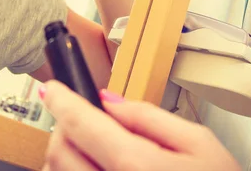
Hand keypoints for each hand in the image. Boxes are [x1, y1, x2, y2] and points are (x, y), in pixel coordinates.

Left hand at [40, 81, 240, 170]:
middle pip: (60, 151)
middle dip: (62, 125)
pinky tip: (93, 165)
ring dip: (64, 152)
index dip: (61, 99)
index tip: (52, 88)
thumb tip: (110, 100)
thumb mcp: (198, 142)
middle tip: (79, 114)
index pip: (81, 124)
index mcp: (136, 165)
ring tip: (90, 142)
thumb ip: (149, 117)